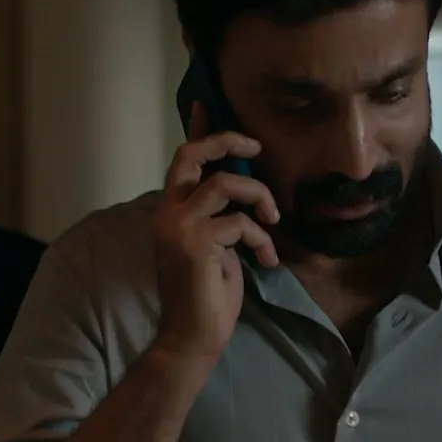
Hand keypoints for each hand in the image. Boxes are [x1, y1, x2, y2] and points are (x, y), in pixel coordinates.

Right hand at [151, 103, 280, 360]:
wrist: (193, 337)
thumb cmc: (208, 295)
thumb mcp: (217, 246)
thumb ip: (222, 217)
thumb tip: (243, 193)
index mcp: (171, 212)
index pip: (183, 161)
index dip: (198, 131)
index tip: (206, 104)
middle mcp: (168, 213)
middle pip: (192, 155)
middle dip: (226, 142)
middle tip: (255, 147)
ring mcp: (177, 226)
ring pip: (224, 185)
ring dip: (258, 198)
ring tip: (273, 220)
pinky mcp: (194, 243)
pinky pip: (239, 222)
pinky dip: (259, 238)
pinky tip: (266, 259)